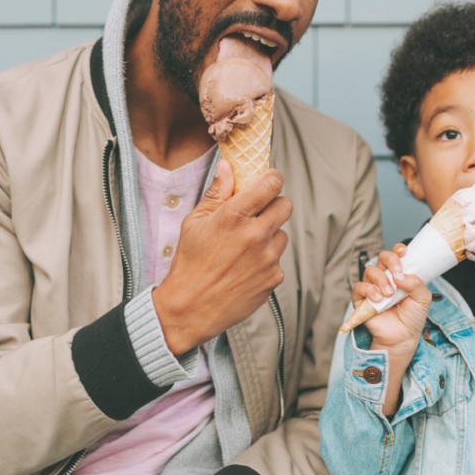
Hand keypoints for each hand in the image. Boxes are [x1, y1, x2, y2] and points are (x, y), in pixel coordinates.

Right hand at [153, 160, 291, 354]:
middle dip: (273, 205)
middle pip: (285, 205)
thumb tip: (228, 166)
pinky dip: (265, 261)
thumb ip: (216, 193)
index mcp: (235, 216)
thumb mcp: (195, 222)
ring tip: (244, 248)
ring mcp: (268, 258)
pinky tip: (244, 268)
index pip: (271, 184)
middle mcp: (256, 235)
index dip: (272, 179)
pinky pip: (277, 260)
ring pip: (282, 234)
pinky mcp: (274, 278)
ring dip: (269, 236)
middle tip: (257, 214)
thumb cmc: (189, 263)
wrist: (190, 308)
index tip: (267, 182)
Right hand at [353, 245, 430, 415]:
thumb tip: (400, 275)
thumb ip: (416, 283)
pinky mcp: (361, 300)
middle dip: (390, 261)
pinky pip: (359, 287)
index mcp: (399, 275)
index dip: (397, 250)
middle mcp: (384, 279)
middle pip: (381, 258)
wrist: (403, 338)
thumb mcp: (423, 298)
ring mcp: (372, 288)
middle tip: (397, 272)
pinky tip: (378, 298)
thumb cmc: (412, 318)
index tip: (403, 251)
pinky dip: (368, 290)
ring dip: (380, 279)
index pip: (395, 256)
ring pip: (370, 271)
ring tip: (389, 293)